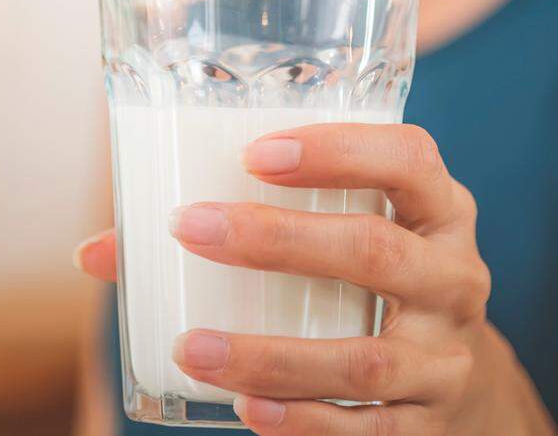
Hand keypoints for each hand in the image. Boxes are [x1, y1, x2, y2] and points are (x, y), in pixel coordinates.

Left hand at [76, 123, 555, 434]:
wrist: (460, 386)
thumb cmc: (373, 288)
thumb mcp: (345, 239)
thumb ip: (243, 230)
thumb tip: (97, 252)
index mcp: (438, 211)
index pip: (409, 159)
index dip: (340, 149)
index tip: (256, 152)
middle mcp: (454, 277)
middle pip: (377, 251)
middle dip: (280, 240)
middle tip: (194, 229)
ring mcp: (446, 356)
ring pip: (365, 358)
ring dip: (273, 353)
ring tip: (194, 347)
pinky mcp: (429, 424)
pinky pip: (370, 430)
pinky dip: (305, 421)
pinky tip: (248, 408)